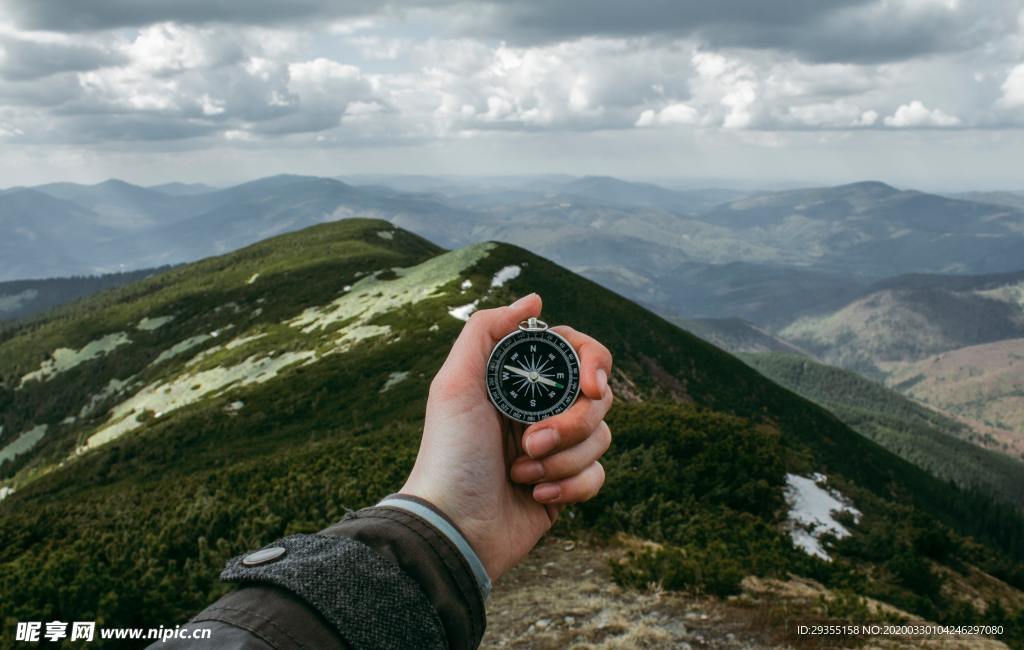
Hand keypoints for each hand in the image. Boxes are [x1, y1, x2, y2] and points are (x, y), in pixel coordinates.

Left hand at [400, 293, 613, 580]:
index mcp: (519, 381)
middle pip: (598, 397)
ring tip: (522, 474)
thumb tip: (535, 299)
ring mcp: (556, 449)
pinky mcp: (566, 486)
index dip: (593, 364)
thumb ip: (487, 330)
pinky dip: (571, 487)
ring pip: (601, 437)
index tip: (590, 386)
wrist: (453, 526)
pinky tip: (536, 497)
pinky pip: (599, 476)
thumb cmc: (449, 454)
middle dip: (570, 423)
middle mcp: (541, 410)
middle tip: (531, 442)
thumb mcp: (455, 384)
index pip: (578, 354)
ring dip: (563, 460)